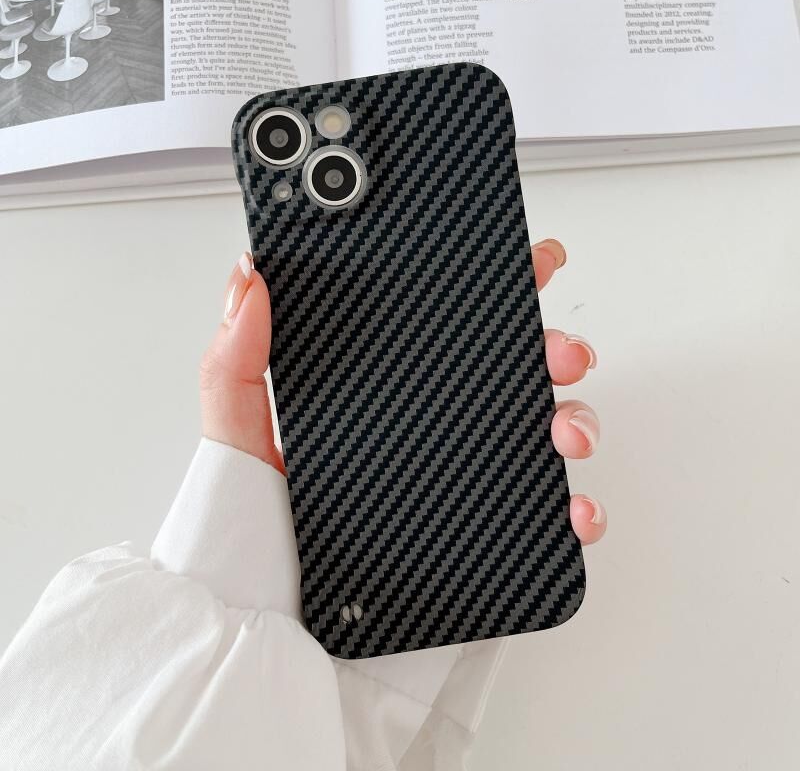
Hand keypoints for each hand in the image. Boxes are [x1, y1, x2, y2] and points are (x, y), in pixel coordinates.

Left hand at [199, 239, 605, 544]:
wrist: (281, 642)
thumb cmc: (256, 545)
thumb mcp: (238, 444)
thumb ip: (237, 363)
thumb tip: (249, 277)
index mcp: (383, 394)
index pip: (443, 326)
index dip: (491, 287)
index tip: (523, 262)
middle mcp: (432, 431)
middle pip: (511, 370)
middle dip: (552, 346)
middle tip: (557, 348)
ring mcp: (466, 482)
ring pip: (544, 432)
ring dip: (576, 418)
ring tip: (566, 429)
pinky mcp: (486, 538)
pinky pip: (549, 516)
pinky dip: (580, 509)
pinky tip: (574, 509)